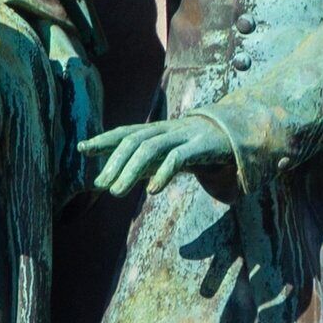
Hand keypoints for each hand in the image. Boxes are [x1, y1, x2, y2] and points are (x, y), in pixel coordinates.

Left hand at [76, 116, 236, 195]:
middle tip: (101, 185)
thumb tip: (118, 178)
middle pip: (134, 140)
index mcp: (158, 131)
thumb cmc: (199, 147)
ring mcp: (185, 135)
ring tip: (116, 193)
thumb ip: (146, 164)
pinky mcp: (202, 145)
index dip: (104, 139)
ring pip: (151, 148)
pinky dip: (163, 173)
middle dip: (114, 161)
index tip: (82, 148)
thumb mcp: (170, 155)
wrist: (240, 135)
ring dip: (130, 170)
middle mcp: (167, 130)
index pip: (126, 131)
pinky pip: (178, 158)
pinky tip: (151, 190)